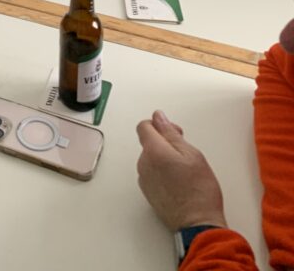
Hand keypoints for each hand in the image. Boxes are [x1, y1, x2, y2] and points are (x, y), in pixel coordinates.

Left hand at [136, 110, 227, 231]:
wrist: (198, 225)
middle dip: (164, 142)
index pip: (144, 126)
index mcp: (153, 151)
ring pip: (151, 159)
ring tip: (185, 171)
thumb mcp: (192, 154)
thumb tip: (159, 117)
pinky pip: (152, 174)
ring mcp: (144, 180)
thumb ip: (171, 133)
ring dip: (163, 158)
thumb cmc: (199, 191)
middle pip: (148, 142)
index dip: (159, 125)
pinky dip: (162, 173)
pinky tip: (179, 182)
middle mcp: (143, 164)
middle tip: (185, 153)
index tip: (173, 132)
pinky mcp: (148, 193)